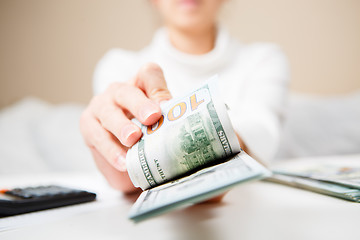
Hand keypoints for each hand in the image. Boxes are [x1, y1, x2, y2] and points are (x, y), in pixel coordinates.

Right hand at [80, 63, 171, 192]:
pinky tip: (123, 162)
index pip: (149, 74)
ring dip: (122, 127)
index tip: (166, 105)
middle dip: (139, 105)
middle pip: (127, 92)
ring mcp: (100, 106)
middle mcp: (118, 91)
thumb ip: (167, 118)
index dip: (158, 86)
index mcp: (139, 85)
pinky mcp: (88, 124)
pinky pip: (97, 136)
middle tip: (151, 117)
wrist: (124, 156)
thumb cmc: (146, 134)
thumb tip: (181, 121)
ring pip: (109, 113)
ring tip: (133, 140)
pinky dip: (111, 150)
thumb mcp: (159, 125)